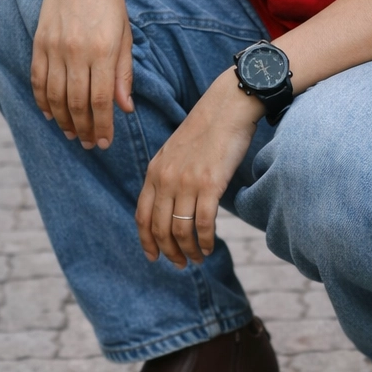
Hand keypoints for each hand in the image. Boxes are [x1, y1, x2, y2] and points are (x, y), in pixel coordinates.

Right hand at [30, 0, 133, 149]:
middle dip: (84, 129)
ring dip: (63, 120)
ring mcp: (54, 47)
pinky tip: (50, 114)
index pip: (100, 100)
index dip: (103, 126)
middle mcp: (76, 51)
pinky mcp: (39, 42)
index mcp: (103, 49)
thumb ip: (124, 72)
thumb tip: (125, 108)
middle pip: (77, 103)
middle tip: (90, 145)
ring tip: (73, 134)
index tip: (106, 142)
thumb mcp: (125, 32)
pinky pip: (38, 80)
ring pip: (55, 96)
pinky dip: (42, 101)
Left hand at [136, 70, 263, 267]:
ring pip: (180, 230)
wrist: (228, 107)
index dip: (146, 241)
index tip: (154, 257)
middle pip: (160, 228)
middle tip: (180, 264)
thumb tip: (170, 205)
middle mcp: (165, 179)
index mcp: (154, 171)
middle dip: (169, 252)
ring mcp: (186, 182)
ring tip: (198, 258)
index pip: (142, 216)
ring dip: (188, 251)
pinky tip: (210, 247)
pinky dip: (205, 241)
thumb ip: (168, 176)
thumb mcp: (176, 151)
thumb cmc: (207, 129)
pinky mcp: (209, 184)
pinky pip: (203, 224)